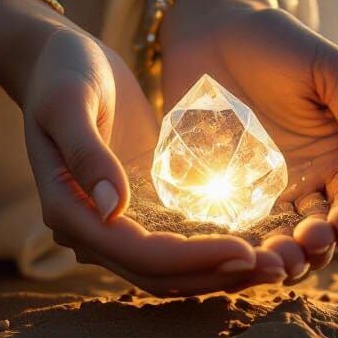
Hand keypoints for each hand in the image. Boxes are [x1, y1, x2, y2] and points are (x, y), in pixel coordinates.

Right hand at [0, 0, 291, 294]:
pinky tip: (255, 245)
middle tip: (278, 268)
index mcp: (68, 211)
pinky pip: (176, 247)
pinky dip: (212, 254)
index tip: (244, 250)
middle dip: (217, 275)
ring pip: (170, 273)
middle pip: (159, 276)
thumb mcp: (68, 102)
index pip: (138, 254)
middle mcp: (90, 230)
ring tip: (276, 266)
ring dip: (220, 274)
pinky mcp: (137, 211)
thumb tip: (115, 208)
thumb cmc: (61, 72)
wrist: (59, 61)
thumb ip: (87, 154)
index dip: (192, 259)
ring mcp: (114, 225)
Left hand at [160, 0, 337, 281]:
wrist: (213, 28)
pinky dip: (236, 246)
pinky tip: (234, 250)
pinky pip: (229, 228)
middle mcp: (303, 183)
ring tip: (272, 260)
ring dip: (280, 258)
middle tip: (304, 246)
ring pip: (276, 241)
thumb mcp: (330, 70)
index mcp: (337, 158)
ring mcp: (259, 192)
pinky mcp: (217, 191)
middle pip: (316, 235)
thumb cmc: (279, 43)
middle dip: (316, 249)